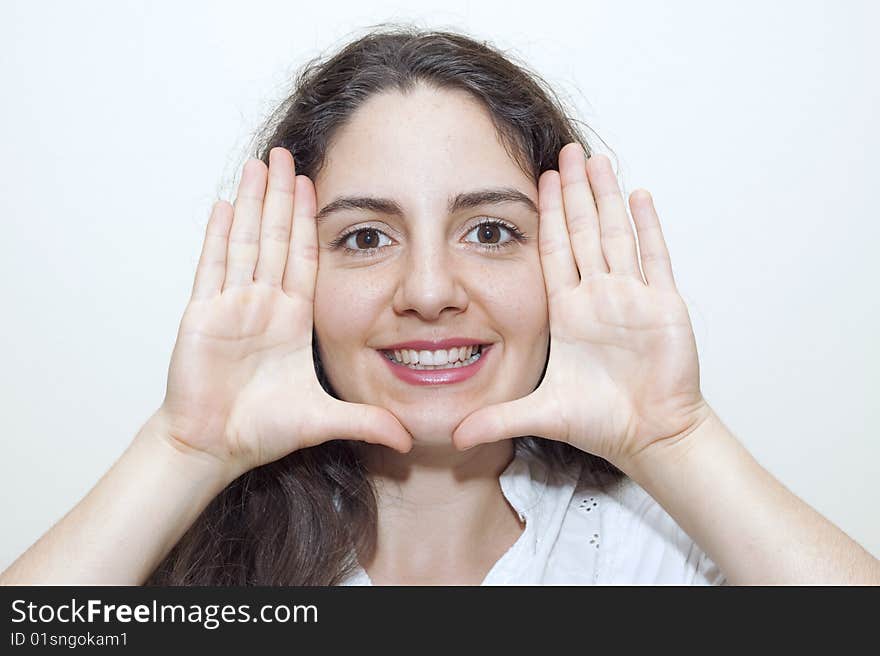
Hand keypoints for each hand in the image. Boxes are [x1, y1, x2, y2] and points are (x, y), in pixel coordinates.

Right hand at [158, 148, 411, 476]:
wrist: (214, 447)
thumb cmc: (261, 431)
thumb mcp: (324, 419)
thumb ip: (366, 421)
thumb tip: (409, 439)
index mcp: (292, 320)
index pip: (304, 258)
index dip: (309, 223)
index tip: (316, 186)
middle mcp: (263, 305)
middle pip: (275, 238)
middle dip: (282, 196)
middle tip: (288, 155)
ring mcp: (232, 306)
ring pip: (246, 242)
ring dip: (253, 202)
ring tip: (260, 164)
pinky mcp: (203, 314)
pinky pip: (212, 266)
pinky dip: (218, 235)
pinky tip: (223, 203)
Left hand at [452, 143, 710, 470]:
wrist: (649, 436)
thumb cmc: (601, 422)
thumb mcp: (540, 413)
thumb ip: (497, 419)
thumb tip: (453, 437)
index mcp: (568, 311)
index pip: (553, 251)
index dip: (547, 216)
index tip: (539, 180)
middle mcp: (598, 296)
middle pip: (583, 231)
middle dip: (575, 191)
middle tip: (568, 150)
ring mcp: (632, 297)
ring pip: (616, 234)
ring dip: (606, 197)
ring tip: (597, 159)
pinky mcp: (663, 305)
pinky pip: (654, 257)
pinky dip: (647, 226)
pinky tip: (638, 195)